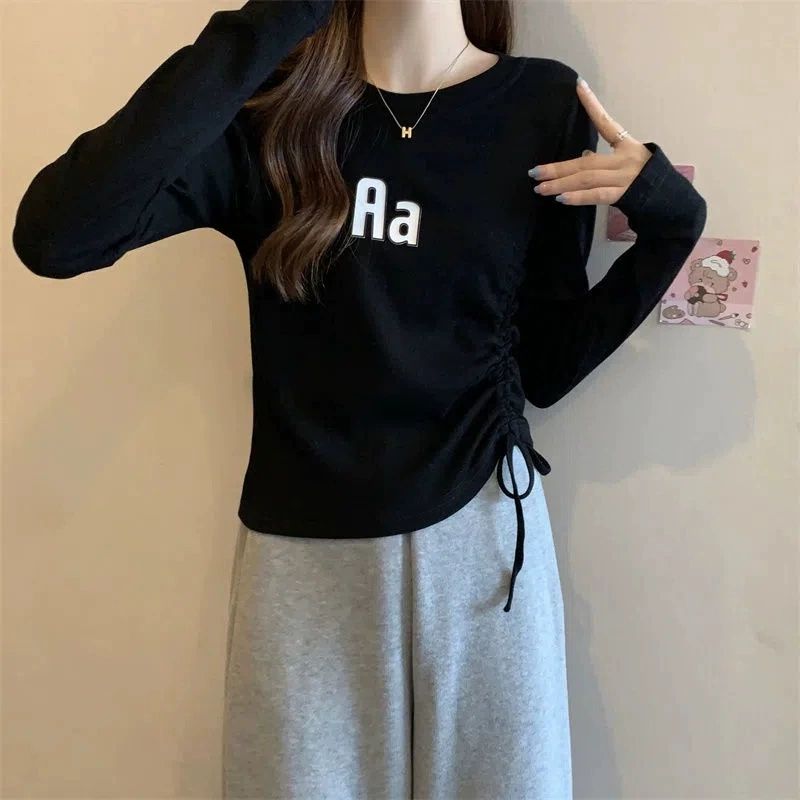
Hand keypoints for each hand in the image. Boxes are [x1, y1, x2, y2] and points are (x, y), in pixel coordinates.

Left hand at [529, 77, 651, 205]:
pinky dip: (579, 197)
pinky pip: (598, 195)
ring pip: (587, 178)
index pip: (607, 122)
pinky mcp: (625, 194)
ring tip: (540, 187)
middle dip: (557, 168)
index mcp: (628, 146)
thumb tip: (582, 157)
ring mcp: (625, 177)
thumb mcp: (629, 163)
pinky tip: (561, 198)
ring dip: (561, 183)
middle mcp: (626, 159)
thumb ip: (605, 161)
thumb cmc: (648, 180)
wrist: (670, 200)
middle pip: (585, 162)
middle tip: (534, 172)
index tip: (578, 86)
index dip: (593, 104)